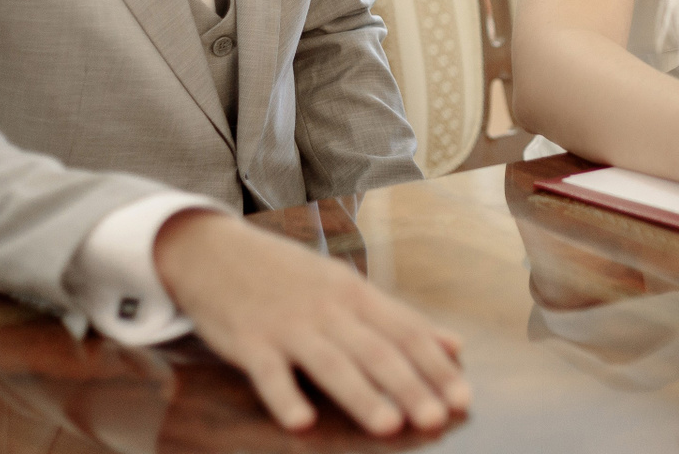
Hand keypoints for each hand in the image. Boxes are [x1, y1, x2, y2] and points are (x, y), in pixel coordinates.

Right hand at [154, 211, 469, 435]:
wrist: (216, 252)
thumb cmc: (289, 277)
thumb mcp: (347, 288)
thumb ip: (398, 319)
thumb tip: (455, 345)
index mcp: (356, 294)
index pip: (406, 332)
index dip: (435, 366)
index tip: (463, 399)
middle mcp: (329, 307)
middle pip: (376, 350)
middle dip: (409, 385)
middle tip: (437, 420)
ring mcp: (288, 324)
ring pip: (331, 362)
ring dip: (361, 395)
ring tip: (389, 426)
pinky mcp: (250, 341)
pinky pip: (269, 372)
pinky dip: (285, 396)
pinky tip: (301, 422)